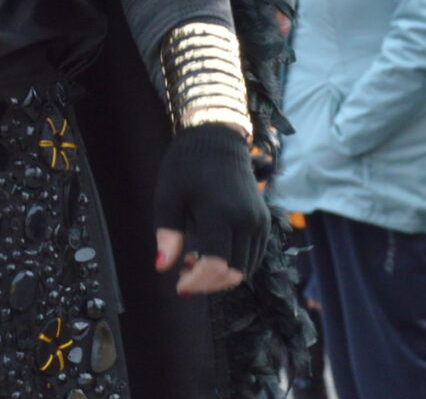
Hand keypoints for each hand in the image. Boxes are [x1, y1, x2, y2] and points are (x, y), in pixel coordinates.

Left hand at [152, 125, 264, 296]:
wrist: (218, 139)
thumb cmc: (187, 165)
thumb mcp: (168, 196)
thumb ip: (167, 234)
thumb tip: (161, 267)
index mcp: (220, 213)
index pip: (216, 265)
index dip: (198, 282)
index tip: (179, 286)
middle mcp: (246, 221)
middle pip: (234, 273)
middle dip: (208, 283)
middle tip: (184, 276)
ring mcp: (259, 222)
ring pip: (245, 268)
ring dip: (221, 276)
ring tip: (194, 263)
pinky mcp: (264, 222)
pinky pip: (253, 256)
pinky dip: (234, 265)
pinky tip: (211, 254)